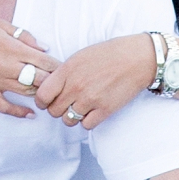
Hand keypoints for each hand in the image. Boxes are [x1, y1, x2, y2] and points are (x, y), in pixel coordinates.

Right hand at [0, 15, 62, 117]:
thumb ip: (22, 35)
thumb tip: (43, 48)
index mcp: (11, 47)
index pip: (43, 61)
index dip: (58, 67)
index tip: (67, 70)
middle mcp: (6, 67)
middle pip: (39, 80)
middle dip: (54, 83)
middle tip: (64, 87)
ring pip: (26, 93)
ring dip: (40, 96)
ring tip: (52, 98)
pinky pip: (5, 107)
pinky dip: (19, 112)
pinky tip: (30, 114)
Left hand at [33, 33, 160, 130]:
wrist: (136, 58)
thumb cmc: (109, 54)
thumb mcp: (80, 56)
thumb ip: (64, 72)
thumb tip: (50, 86)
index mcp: (67, 70)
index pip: (42, 95)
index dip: (42, 101)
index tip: (47, 101)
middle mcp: (76, 86)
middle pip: (54, 111)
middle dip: (57, 109)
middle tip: (65, 103)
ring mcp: (90, 99)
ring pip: (68, 120)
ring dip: (71, 116)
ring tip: (80, 107)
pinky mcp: (104, 110)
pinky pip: (86, 125)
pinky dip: (87, 121)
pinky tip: (92, 111)